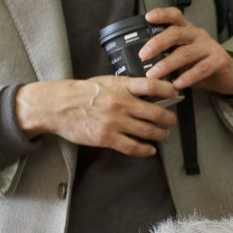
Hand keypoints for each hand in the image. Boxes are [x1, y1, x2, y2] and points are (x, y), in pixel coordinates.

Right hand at [15, 76, 177, 155]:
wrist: (56, 105)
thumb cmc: (80, 93)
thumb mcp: (105, 82)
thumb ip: (125, 87)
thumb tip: (147, 91)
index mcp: (121, 86)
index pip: (153, 86)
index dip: (169, 91)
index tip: (176, 94)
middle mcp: (121, 103)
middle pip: (157, 113)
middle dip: (169, 119)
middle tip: (171, 121)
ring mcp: (115, 121)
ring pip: (148, 131)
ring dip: (160, 134)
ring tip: (162, 134)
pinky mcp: (107, 137)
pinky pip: (133, 147)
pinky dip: (146, 150)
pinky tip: (150, 150)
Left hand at [141, 7, 232, 95]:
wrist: (228, 75)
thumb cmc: (201, 64)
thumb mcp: (183, 56)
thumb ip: (168, 55)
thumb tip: (143, 64)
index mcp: (187, 30)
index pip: (175, 16)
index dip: (162, 14)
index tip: (148, 18)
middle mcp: (198, 35)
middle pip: (176, 33)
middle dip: (157, 44)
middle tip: (143, 55)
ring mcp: (210, 46)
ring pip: (185, 53)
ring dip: (167, 64)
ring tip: (155, 74)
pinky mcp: (220, 60)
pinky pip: (201, 68)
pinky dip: (188, 77)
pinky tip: (178, 84)